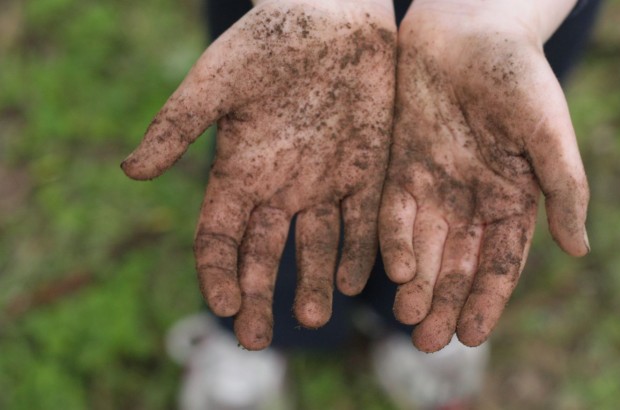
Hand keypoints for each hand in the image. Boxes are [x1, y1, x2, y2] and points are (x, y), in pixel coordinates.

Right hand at [122, 0, 395, 349]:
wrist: (333, 15)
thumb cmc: (268, 41)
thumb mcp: (217, 81)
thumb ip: (179, 125)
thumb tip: (131, 171)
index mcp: (238, 172)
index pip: (219, 237)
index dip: (218, 272)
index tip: (225, 305)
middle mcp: (279, 187)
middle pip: (264, 255)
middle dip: (260, 296)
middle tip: (259, 339)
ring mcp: (324, 183)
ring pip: (316, 247)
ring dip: (313, 282)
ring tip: (313, 315)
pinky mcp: (366, 171)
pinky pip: (363, 221)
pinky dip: (360, 250)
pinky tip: (356, 279)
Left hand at [379, 0, 588, 351]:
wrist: (467, 25)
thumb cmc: (518, 74)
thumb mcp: (549, 132)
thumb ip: (565, 189)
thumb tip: (580, 249)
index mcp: (513, 197)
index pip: (500, 261)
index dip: (488, 299)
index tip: (472, 336)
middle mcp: (472, 198)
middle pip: (458, 264)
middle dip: (444, 303)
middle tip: (429, 343)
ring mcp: (434, 183)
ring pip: (425, 248)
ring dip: (417, 285)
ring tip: (408, 320)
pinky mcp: (400, 164)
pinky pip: (394, 213)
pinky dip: (393, 242)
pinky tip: (391, 271)